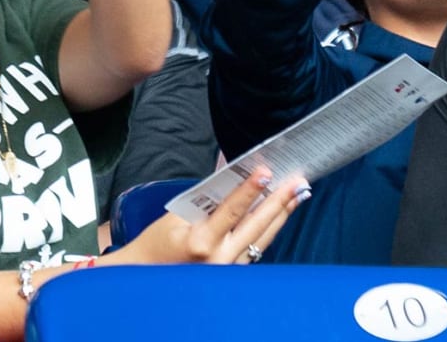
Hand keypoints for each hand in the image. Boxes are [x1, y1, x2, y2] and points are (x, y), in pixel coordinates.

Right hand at [110, 169, 304, 265]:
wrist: (148, 275)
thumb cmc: (157, 243)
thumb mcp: (174, 218)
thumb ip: (204, 202)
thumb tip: (229, 179)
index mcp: (201, 242)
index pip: (231, 211)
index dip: (250, 190)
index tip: (266, 172)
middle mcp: (221, 258)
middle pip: (257, 225)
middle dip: (280, 202)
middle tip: (298, 183)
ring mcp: (231, 268)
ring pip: (264, 237)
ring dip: (282, 214)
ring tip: (298, 195)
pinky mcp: (236, 272)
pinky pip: (258, 246)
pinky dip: (270, 228)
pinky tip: (280, 215)